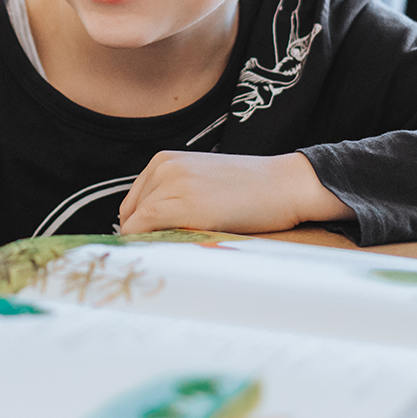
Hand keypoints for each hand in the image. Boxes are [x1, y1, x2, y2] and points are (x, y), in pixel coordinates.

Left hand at [117, 151, 350, 235]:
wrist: (285, 185)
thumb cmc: (250, 190)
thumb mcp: (202, 182)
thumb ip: (173, 197)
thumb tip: (146, 231)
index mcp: (164, 160)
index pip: (133, 204)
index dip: (139, 230)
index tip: (152, 248)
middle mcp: (163, 168)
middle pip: (130, 215)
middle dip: (143, 238)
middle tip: (166, 256)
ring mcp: (172, 184)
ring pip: (135, 224)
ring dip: (149, 244)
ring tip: (177, 256)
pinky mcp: (183, 205)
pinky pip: (145, 229)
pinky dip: (148, 244)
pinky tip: (170, 255)